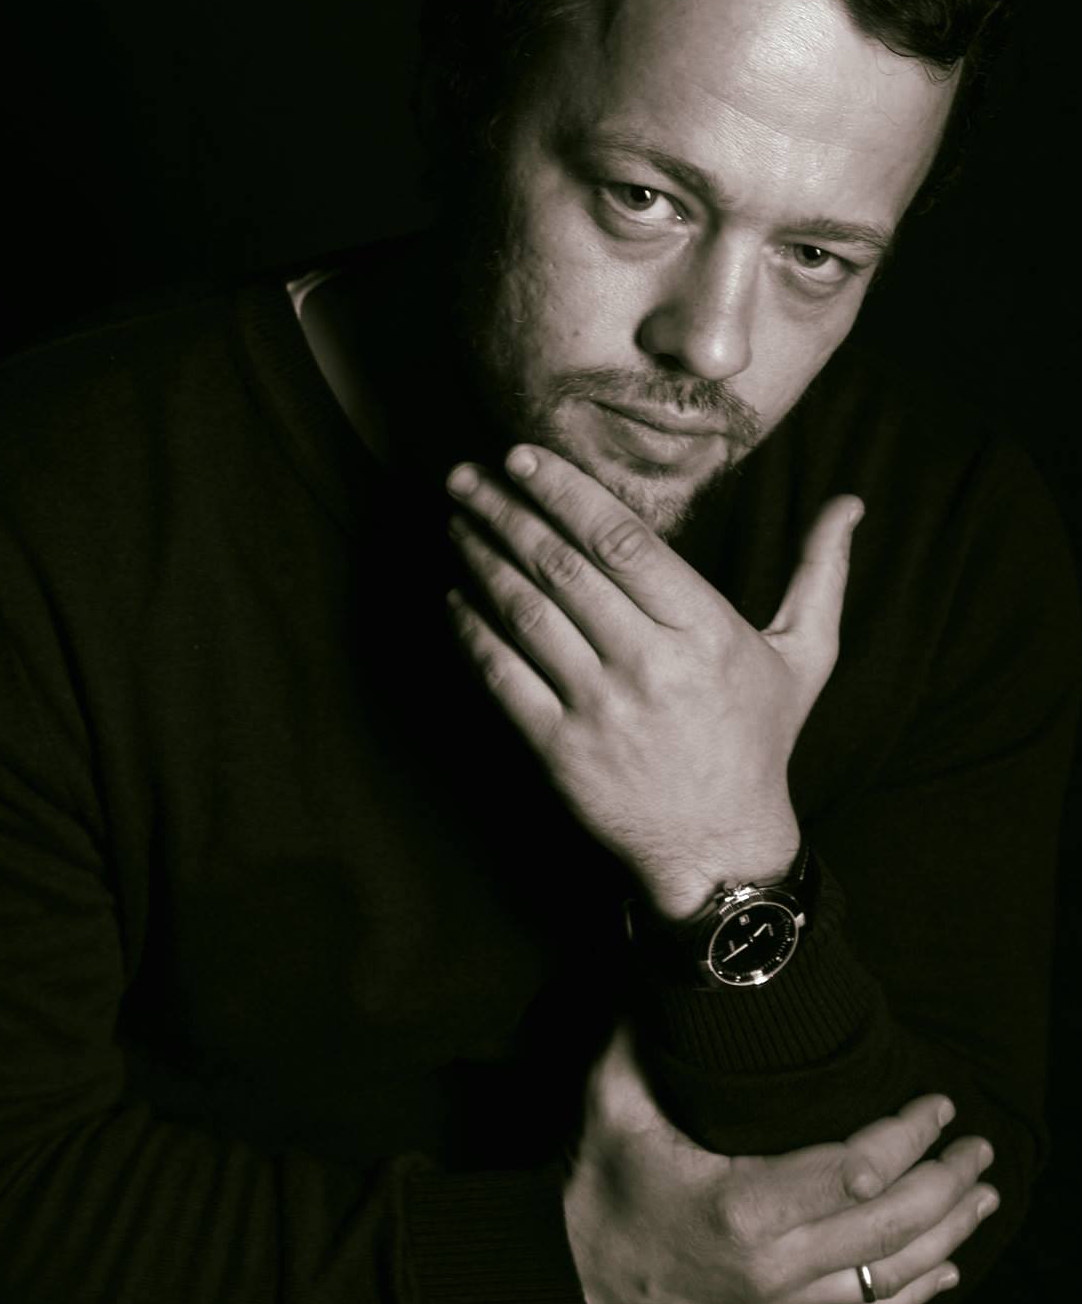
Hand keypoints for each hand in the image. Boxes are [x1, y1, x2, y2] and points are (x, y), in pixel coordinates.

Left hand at [445, 444, 861, 914]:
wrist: (718, 846)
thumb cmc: (757, 741)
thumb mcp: (805, 656)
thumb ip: (820, 573)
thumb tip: (849, 503)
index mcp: (705, 630)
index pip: (623, 541)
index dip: (567, 491)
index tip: (525, 457)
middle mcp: (649, 664)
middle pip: (562, 567)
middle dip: (507, 512)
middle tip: (467, 474)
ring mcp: (598, 709)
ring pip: (525, 614)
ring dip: (482, 559)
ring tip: (457, 519)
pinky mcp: (558, 750)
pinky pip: (501, 676)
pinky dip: (471, 630)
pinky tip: (455, 595)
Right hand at [563, 1026, 997, 1303]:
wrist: (566, 1273)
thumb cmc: (594, 1178)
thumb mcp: (610, 1095)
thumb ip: (645, 1027)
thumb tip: (670, 950)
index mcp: (742, 1206)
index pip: (857, 1170)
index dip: (907, 1137)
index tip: (937, 1104)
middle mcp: (772, 1266)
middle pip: (890, 1227)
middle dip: (945, 1183)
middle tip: (978, 1147)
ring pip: (889, 1277)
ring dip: (946, 1235)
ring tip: (983, 1197)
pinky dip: (913, 1293)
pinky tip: (946, 1269)